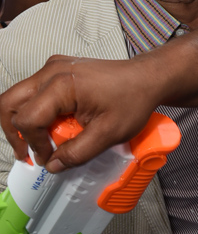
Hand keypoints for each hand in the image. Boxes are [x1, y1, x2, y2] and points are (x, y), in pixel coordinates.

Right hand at [0, 54, 159, 171]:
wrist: (147, 78)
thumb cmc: (133, 99)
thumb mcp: (107, 134)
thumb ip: (77, 153)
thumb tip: (53, 165)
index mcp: (61, 85)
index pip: (27, 119)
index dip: (34, 144)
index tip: (49, 158)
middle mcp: (51, 71)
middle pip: (10, 103)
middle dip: (14, 133)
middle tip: (27, 154)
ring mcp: (53, 68)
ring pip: (18, 96)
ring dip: (22, 122)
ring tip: (37, 144)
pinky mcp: (58, 70)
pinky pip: (34, 91)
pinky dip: (35, 111)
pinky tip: (51, 128)